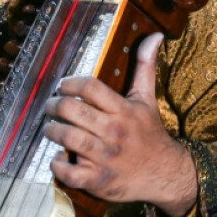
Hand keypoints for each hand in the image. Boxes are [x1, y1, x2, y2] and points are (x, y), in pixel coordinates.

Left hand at [43, 33, 196, 216]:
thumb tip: (154, 36)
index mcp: (123, 110)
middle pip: (73, 110)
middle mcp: (114, 132)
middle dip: (54, 105)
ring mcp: (106, 157)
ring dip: (52, 130)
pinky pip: (69, 172)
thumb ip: (145, 67)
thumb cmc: (150, 134)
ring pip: (68, 138)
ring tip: (50, 127)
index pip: (90, 87)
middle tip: (50, 106)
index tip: (62, 86)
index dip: (70, 83)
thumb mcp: (146, 99)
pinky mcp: (99, 180)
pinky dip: (57, 164)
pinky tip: (58, 157)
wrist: (167, 175)